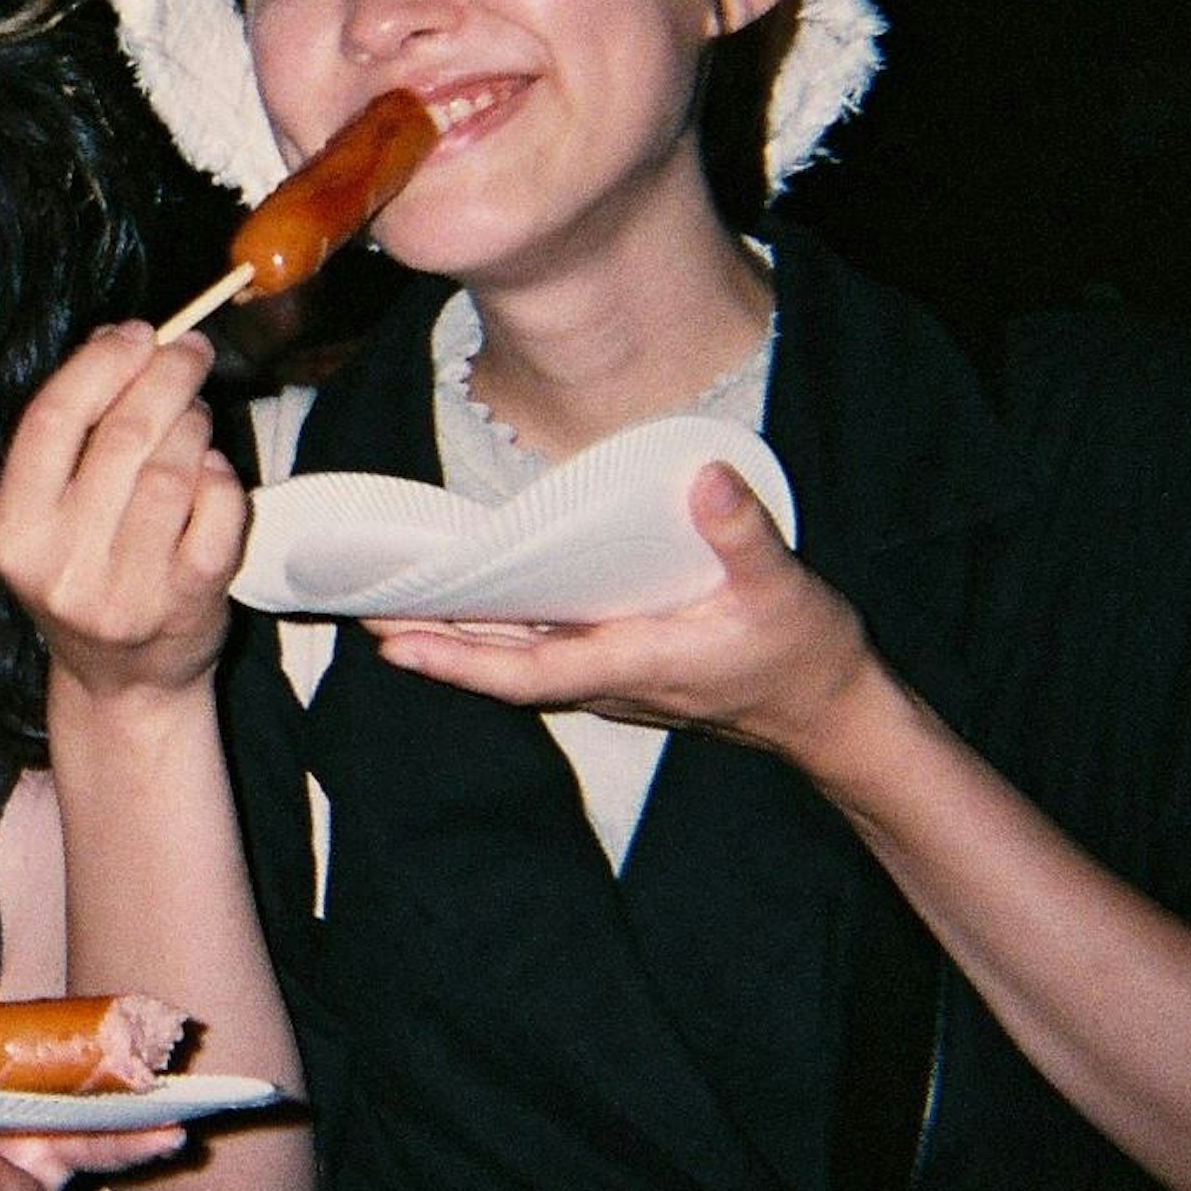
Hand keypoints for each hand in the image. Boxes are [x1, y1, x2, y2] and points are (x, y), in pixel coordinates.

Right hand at [0, 324, 249, 700]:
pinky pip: (217, 507)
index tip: (135, 333)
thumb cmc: (88, 576)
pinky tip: (210, 471)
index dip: (100, 364)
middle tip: (188, 351)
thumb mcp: (51, 516)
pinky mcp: (188, 600)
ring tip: (195, 414)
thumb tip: (116, 339)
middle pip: (123, 435)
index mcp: (13, 534)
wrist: (124, 684)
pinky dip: (221, 475)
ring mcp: (127, 588)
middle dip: (164, 376)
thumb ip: (72, 435)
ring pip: (174, 467)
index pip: (52, 421)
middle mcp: (61, 566)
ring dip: (193, 423)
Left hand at [366, 463, 884, 768]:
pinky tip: (467, 604)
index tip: (401, 645)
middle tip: (362, 614)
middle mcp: (608, 679)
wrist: (828, 712)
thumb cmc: (804, 656)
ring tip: (390, 604)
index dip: (460, 661)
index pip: (527, 673)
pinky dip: (495, 632)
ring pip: (515, 660)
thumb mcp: (784, 590)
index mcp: (635, 663)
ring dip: (455, 636)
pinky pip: (540, 652)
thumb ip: (742, 535)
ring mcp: (610, 678)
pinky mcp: (618, 666)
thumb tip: (703, 479)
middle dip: (431, 644)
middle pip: (500, 668)